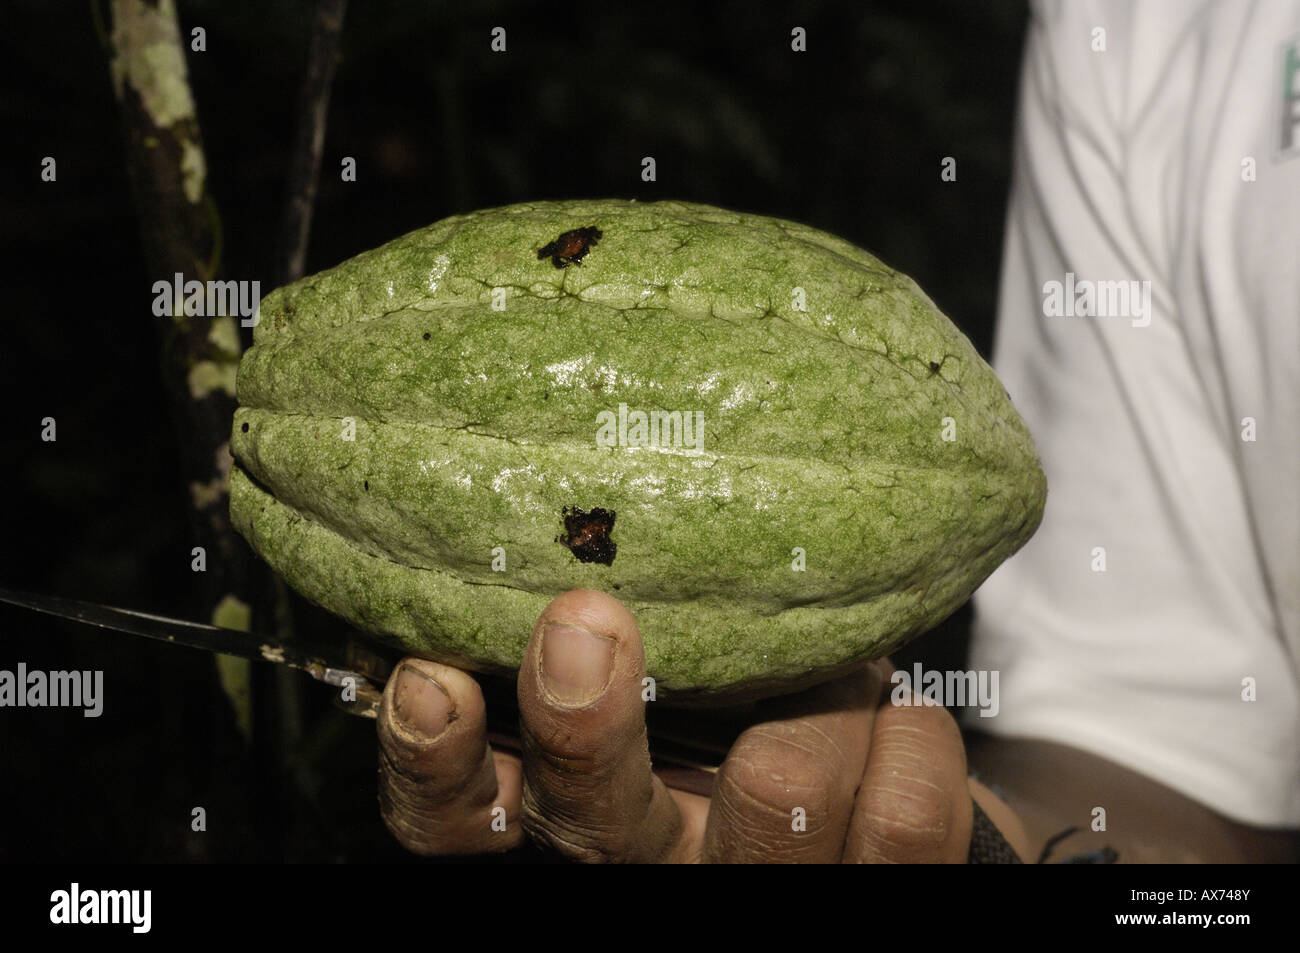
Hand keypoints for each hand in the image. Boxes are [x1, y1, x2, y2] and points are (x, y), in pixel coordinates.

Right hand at [377, 588, 1025, 861]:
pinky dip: (915, 740)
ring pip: (775, 795)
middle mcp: (646, 862)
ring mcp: (753, 881)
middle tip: (587, 615)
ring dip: (822, 700)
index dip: (432, 763)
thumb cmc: (743, 700)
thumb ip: (612, 601)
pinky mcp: (868, 892)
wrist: (883, 809)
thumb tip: (581, 454)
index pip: (455, 824)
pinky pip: (904, 823)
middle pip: (588, 822)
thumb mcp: (663, 655)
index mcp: (571, 810)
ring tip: (846, 667)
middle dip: (584, 717)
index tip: (433, 675)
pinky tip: (902, 716)